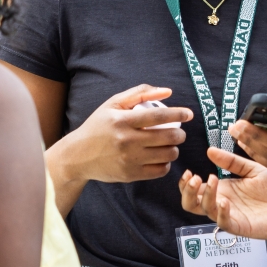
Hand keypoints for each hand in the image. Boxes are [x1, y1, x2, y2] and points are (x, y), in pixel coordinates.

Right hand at [49, 85, 191, 185]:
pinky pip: (160, 170)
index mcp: (122, 120)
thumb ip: (140, 93)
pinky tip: (161, 158)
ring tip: (169, 145)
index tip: (189, 114)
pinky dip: (165, 164)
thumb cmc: (98, 126)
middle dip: (180, 134)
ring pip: (167, 155)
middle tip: (179, 133)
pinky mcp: (130, 175)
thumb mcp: (113, 104)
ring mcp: (129, 159)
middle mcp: (126, 141)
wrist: (78, 155)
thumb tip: (168, 91)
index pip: (158, 116)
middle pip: (168, 137)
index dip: (178, 114)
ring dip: (174, 149)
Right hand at [177, 148, 266, 243]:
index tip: (188, 172)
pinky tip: (225, 201)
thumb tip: (210, 150)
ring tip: (212, 181)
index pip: (196, 190)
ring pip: (206, 211)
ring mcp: (231, 216)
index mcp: (224, 190)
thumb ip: (232, 162)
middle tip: (195, 178)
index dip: (186, 184)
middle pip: (192, 204)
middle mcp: (223, 203)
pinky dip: (221, 212)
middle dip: (188, 192)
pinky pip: (224, 223)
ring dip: (204, 196)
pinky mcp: (241, 226)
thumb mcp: (253, 169)